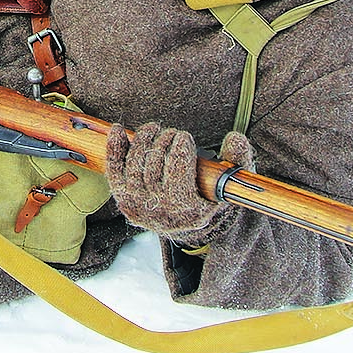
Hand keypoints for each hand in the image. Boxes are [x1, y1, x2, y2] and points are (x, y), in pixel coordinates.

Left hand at [106, 123, 254, 237]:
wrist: (182, 223)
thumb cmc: (207, 198)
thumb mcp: (228, 185)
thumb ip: (238, 161)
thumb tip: (236, 138)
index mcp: (187, 211)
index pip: (178, 172)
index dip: (180, 148)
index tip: (185, 136)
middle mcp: (159, 211)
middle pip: (155, 165)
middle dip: (164, 141)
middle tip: (172, 133)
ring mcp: (137, 205)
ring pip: (135, 164)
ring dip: (144, 139)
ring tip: (155, 129)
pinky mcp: (122, 197)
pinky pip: (114, 170)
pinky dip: (115, 147)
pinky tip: (119, 129)